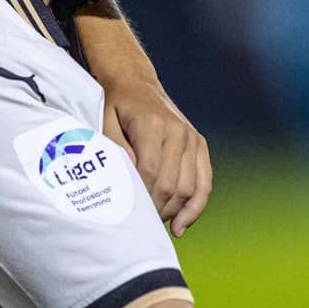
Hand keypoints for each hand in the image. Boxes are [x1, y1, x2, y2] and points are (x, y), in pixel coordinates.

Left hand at [102, 77, 211, 235]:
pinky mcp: (200, 145)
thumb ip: (115, 153)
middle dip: (156, 210)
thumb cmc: (115, 106)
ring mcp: (192, 138)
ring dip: (173, 212)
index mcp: (153, 125)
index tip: (129, 215)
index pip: (151, 173)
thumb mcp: (104, 124)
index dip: (141, 198)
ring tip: (156, 225)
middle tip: (139, 224)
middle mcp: (178, 131)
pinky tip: (181, 225)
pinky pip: (204, 182)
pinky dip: (195, 207)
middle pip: (172, 185)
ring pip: (190, 188)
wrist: (135, 82)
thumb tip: (128, 185)